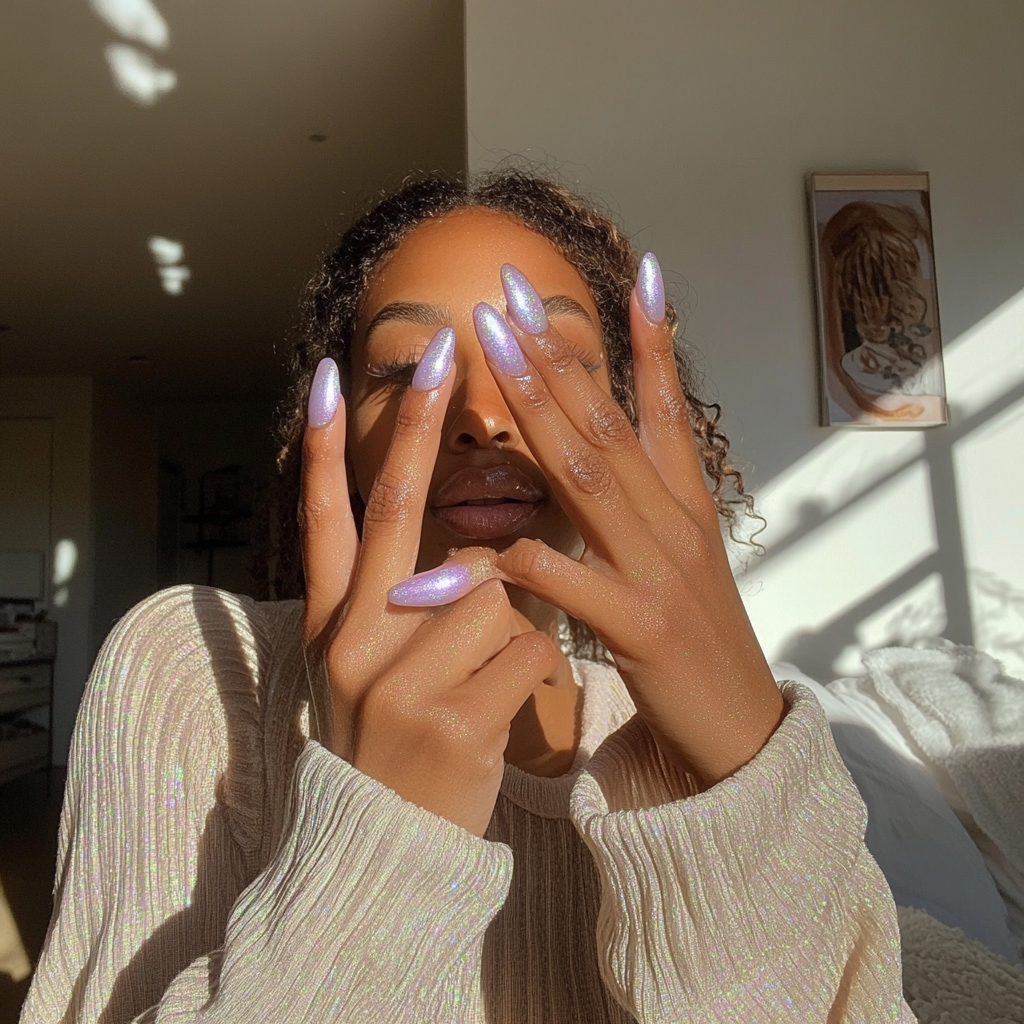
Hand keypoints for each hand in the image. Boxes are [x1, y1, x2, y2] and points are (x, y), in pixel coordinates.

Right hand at [300, 335, 560, 836]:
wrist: (385, 850)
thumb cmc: (391, 743)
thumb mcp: (366, 669)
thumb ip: (397, 602)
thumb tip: (461, 540)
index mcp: (330, 623)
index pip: (322, 516)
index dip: (319, 446)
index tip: (326, 375)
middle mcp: (352, 640)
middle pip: (395, 512)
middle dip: (417, 425)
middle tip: (440, 349)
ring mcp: (398, 678)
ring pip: (493, 590)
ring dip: (512, 620)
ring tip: (484, 674)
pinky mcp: (452, 717)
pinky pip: (529, 648)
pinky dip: (536, 668)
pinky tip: (505, 709)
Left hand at [389, 260, 784, 789]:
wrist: (737, 728)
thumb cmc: (693, 639)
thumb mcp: (676, 559)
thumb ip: (639, 507)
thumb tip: (598, 455)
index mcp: (684, 504)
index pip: (669, 406)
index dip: (651, 338)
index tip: (635, 270)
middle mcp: (673, 521)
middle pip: (609, 424)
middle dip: (559, 353)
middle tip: (513, 296)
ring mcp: (656, 567)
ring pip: (589, 475)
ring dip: (540, 408)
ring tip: (499, 351)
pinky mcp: (637, 623)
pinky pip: (566, 577)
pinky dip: (520, 556)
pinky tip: (485, 536)